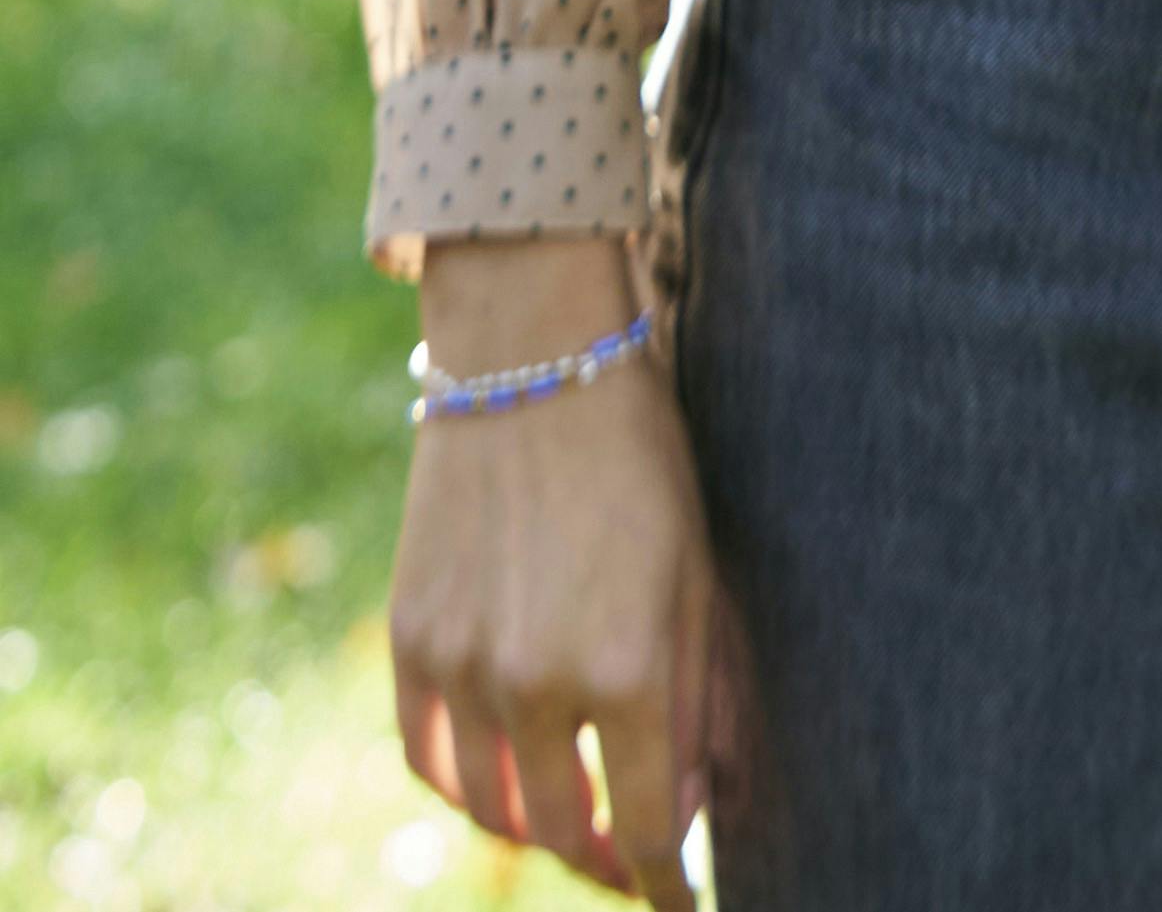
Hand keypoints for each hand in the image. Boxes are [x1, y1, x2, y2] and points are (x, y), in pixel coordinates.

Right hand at [389, 240, 723, 897]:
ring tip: (571, 822)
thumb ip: (700, 697)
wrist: (533, 356)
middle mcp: (537, 685)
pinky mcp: (409, 640)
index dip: (669, 883)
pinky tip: (498, 778)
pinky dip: (464, 786)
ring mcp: (463, 668)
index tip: (683, 902)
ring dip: (534, 831)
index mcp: (627, 668)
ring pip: (490, 809)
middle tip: (630, 856)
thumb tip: (701, 802)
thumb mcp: (698, 572)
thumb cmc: (639, 457)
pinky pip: (428, 757)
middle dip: (605, 859)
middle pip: (564, 833)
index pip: (650, 830)